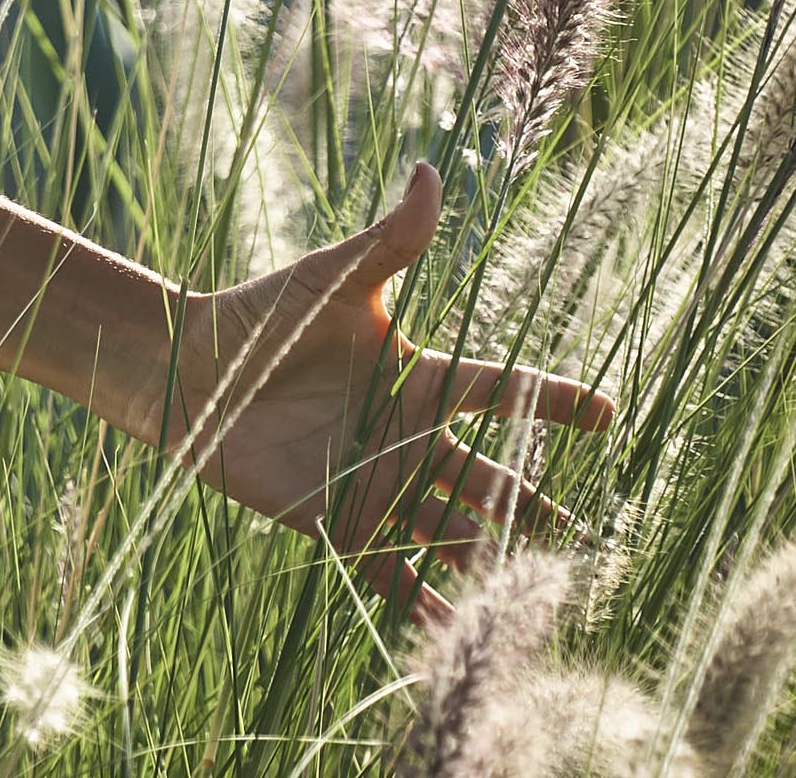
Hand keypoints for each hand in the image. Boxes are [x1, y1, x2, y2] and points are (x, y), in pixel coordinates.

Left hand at [130, 160, 613, 618]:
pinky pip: (388, 570)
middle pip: (487, 478)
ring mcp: (376, 486)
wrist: (190, 373)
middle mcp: (407, 438)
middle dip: (533, 505)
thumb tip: (429, 167)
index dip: (551, 402)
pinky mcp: (336, 524)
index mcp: (419, 378)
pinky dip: (420, 599)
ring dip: (486, 558)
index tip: (606, 415)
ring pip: (449, 529)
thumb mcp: (333, 278)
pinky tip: (453, 628)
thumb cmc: (261, 316)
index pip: (500, 393)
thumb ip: (390, 240)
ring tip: (528, 588)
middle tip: (587, 535)